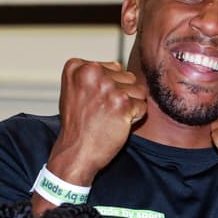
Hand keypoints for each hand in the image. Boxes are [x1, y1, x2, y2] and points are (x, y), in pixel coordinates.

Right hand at [51, 59, 148, 183]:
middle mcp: (92, 72)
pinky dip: (134, 118)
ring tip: (111, 117)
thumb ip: (94, 75)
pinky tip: (118, 124)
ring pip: (138, 91)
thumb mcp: (75, 90)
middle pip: (129, 78)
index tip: (94, 102)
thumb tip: (120, 67)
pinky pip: (142, 107)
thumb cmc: (78, 125)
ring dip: (130, 106)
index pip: (115, 68)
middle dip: (123, 95)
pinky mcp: (122, 102)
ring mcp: (107, 86)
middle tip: (104, 111)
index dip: (111, 88)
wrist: (75, 151)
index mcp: (78, 66)